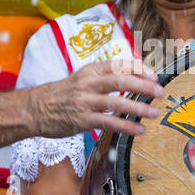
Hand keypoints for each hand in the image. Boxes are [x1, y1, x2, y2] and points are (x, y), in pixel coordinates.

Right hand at [34, 59, 164, 137]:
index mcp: (91, 70)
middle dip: (143, 86)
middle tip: (160, 91)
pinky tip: (139, 130)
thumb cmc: (62, 94)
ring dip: (138, 107)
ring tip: (154, 112)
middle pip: (121, 80)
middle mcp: (89, 83)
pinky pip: (108, 122)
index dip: (139, 69)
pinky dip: (126, 126)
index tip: (154, 76)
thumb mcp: (82, 78)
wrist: (35, 108)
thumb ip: (104, 79)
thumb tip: (132, 80)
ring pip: (117, 102)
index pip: (119, 64)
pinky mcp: (82, 119)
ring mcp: (85, 101)